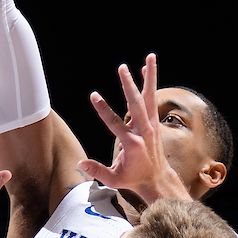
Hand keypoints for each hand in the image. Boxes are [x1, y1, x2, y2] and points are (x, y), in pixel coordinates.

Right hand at [78, 54, 188, 201]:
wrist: (158, 179)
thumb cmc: (134, 179)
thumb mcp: (114, 179)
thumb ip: (97, 170)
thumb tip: (80, 164)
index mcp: (133, 144)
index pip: (115, 123)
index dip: (103, 110)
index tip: (94, 96)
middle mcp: (144, 131)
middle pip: (136, 104)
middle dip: (129, 85)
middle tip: (122, 68)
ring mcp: (151, 125)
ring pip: (149, 97)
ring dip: (150, 77)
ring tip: (149, 57)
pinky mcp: (153, 123)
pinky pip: (151, 100)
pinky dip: (150, 85)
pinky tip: (146, 70)